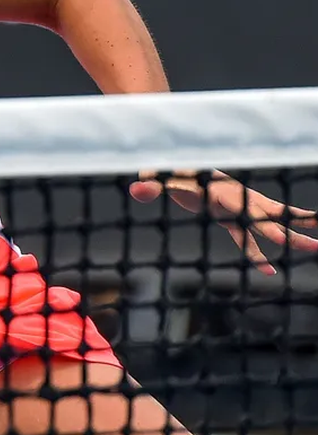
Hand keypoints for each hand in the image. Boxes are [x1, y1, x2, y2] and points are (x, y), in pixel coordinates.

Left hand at [130, 170, 317, 273]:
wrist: (177, 163)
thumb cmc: (168, 169)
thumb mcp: (159, 177)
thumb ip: (151, 184)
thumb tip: (136, 190)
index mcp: (222, 191)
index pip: (244, 208)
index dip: (256, 221)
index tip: (276, 237)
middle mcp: (236, 198)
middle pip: (268, 218)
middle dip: (291, 231)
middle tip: (315, 244)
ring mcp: (237, 206)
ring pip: (269, 224)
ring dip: (291, 236)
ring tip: (315, 247)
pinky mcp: (229, 216)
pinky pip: (249, 237)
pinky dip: (259, 253)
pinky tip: (270, 270)